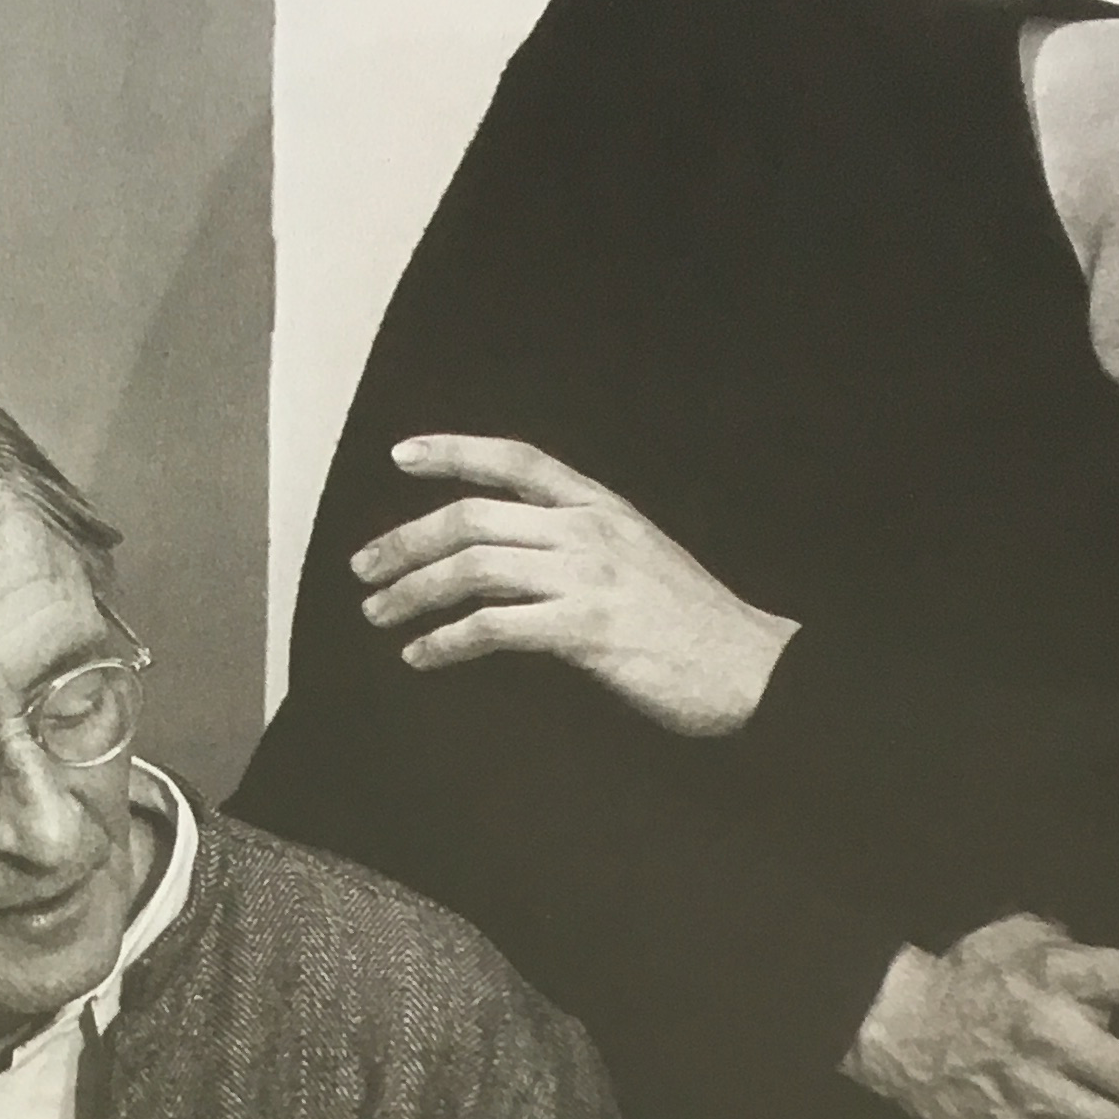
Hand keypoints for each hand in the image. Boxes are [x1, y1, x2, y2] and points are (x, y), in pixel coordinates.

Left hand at [350, 434, 796, 737]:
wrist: (752, 668)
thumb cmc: (695, 627)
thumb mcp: (639, 562)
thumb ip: (581, 551)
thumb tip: (517, 565)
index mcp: (601, 508)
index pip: (516, 460)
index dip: (454, 450)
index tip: (402, 455)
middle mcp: (589, 531)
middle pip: (473, 517)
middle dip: (406, 542)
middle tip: (366, 570)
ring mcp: (586, 577)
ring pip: (473, 567)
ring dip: (413, 593)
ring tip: (380, 616)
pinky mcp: (584, 629)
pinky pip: (493, 628)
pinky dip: (446, 642)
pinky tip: (423, 657)